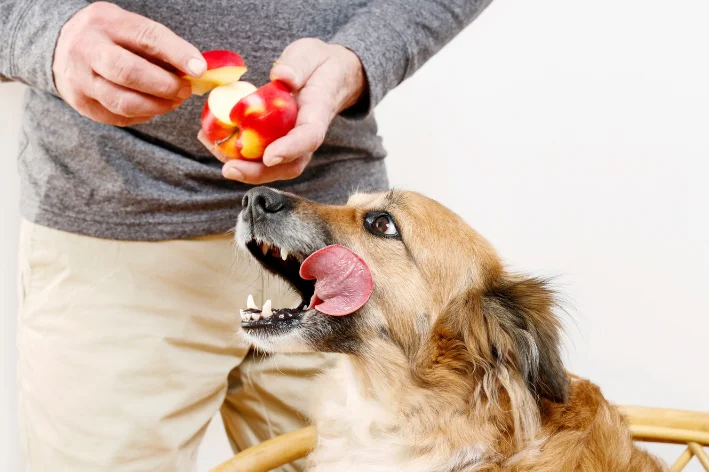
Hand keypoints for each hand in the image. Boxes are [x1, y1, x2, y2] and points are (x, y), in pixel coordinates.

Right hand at [53, 1, 206, 126]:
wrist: (60, 46)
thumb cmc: (109, 37)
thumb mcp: (128, 27)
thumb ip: (158, 46)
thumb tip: (194, 69)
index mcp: (106, 23)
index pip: (145, 37)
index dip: (176, 54)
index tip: (199, 68)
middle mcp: (88, 49)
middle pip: (129, 72)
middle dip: (165, 86)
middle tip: (185, 90)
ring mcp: (80, 79)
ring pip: (123, 102)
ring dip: (157, 106)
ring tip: (174, 101)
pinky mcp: (81, 103)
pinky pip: (118, 117)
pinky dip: (143, 115)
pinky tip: (153, 107)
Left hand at [201, 38, 364, 183]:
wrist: (328, 75)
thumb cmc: (318, 65)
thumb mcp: (310, 55)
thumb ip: (297, 66)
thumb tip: (281, 75)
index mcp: (318, 113)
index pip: (308, 137)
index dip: (290, 149)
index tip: (269, 156)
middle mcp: (306, 134)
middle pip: (289, 164)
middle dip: (259, 172)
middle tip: (229, 169)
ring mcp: (292, 141)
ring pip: (273, 166)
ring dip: (243, 167)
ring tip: (212, 148)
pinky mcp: (278, 140)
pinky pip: (261, 155)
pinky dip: (237, 154)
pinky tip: (213, 140)